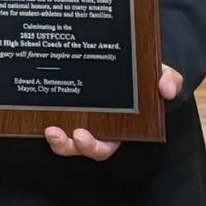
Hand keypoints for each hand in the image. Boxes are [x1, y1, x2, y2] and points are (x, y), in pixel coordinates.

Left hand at [43, 64, 184, 160]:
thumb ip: (168, 80)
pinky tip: (37, 106)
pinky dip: (45, 114)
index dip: (92, 146)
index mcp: (119, 126)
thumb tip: (166, 88)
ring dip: (57, 139)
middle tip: (61, 135)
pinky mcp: (68, 103)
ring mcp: (81, 115)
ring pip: (65, 136)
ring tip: (49, 130)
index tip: (81, 136)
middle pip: (80, 145)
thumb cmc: (146, 74)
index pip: (104, 145)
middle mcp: (97, 125)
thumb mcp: (162, 75)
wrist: (134, 59)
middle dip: (69, 145)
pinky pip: (54, 114)